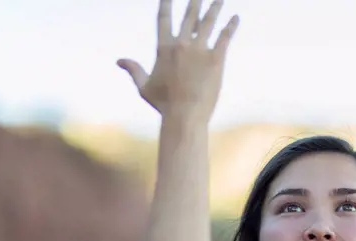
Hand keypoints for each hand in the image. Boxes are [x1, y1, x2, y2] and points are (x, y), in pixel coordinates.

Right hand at [117, 0, 238, 120]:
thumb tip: (118, 60)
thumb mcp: (144, 86)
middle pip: (189, 16)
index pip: (163, 19)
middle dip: (195, 2)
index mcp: (164, 48)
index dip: (166, 3)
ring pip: (208, 23)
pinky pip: (224, 38)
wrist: (185, 115)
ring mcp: (199, 50)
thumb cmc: (164, 104)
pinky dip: (230, 26)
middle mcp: (181, 45)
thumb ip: (133, 69)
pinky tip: (236, 18)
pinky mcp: (216, 59)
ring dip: (215, 8)